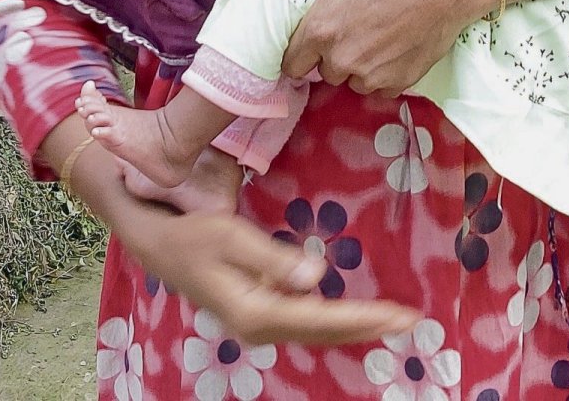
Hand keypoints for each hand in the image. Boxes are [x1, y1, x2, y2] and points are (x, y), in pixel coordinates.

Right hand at [121, 203, 418, 345]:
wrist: (158, 245)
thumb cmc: (192, 235)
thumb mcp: (231, 236)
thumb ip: (275, 258)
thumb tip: (317, 276)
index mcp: (255, 312)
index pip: (320, 319)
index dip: (362, 317)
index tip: (398, 315)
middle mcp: (259, 327)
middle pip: (323, 333)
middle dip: (368, 327)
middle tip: (411, 320)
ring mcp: (257, 325)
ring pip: (316, 332)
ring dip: (354, 327)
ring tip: (392, 319)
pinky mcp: (258, 314)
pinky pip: (305, 323)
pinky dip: (334, 321)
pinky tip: (355, 315)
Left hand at [269, 0, 484, 93]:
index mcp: (321, 30)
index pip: (291, 64)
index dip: (298, 53)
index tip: (309, 42)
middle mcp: (342, 59)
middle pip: (324, 72)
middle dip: (331, 56)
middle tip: (348, 30)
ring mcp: (373, 74)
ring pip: (353, 81)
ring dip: (357, 66)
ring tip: (373, 37)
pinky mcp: (400, 81)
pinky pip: (381, 87)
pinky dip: (384, 73)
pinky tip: (394, 47)